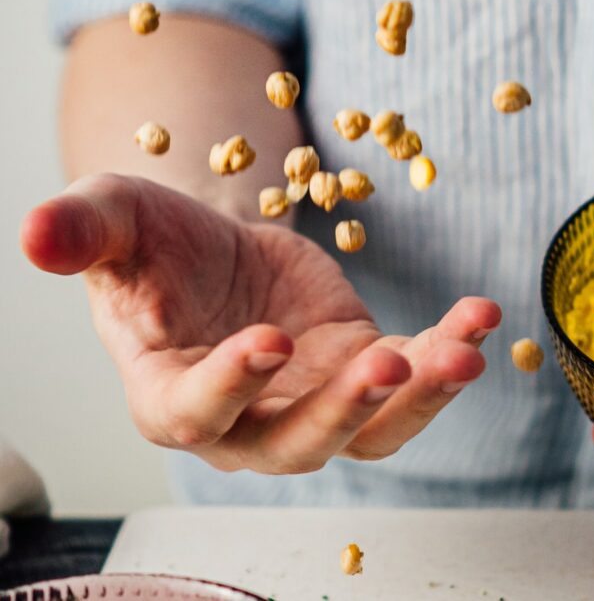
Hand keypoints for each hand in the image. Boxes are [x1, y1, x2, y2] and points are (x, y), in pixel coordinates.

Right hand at [21, 173, 500, 473]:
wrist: (217, 252)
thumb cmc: (154, 247)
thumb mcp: (115, 220)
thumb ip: (81, 230)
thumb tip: (35, 235)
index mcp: (172, 393)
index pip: (196, 413)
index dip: (232, 386)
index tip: (270, 341)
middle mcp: (247, 421)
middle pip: (296, 442)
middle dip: (344, 410)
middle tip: (387, 364)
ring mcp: (313, 404)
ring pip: (370, 431)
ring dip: (419, 397)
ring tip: (463, 350)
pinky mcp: (362, 374)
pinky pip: (412, 382)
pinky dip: (449, 350)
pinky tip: (481, 315)